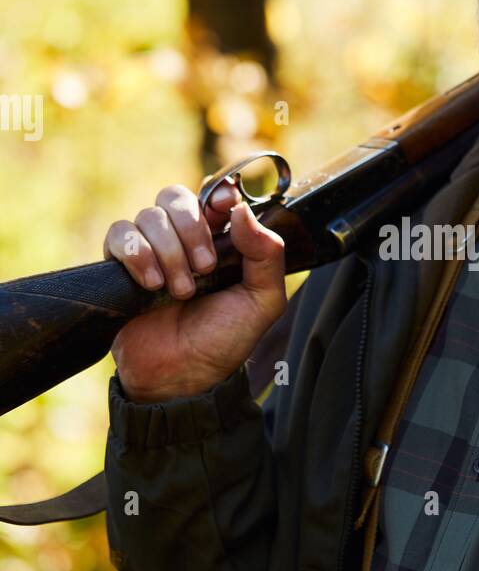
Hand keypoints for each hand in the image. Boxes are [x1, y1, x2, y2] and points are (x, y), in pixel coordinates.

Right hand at [103, 179, 286, 402]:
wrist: (182, 376)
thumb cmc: (223, 341)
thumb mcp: (262, 302)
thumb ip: (266, 254)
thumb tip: (241, 210)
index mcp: (220, 241)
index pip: (213, 196)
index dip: (216, 194)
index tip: (223, 205)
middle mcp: (183, 240)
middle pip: (175, 197)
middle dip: (190, 228)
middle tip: (205, 268)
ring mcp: (151, 250)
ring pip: (148, 216)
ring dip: (168, 252)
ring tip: (180, 291)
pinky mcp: (120, 265)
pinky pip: (119, 233)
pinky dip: (136, 254)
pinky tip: (150, 284)